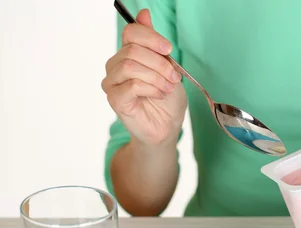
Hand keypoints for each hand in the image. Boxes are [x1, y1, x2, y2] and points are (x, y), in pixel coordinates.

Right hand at [102, 9, 186, 146]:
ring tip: (168, 88)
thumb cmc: (166, 99)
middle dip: (160, 63)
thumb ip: (154, 43)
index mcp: (128, 54)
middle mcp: (116, 66)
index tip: (169, 50)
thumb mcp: (167, 67)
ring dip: (156, 76)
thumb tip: (144, 13)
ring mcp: (112, 83)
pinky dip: (151, 88)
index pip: (131, 32)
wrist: (167, 127)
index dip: (151, 38)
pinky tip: (159, 95)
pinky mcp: (115, 99)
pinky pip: (131, 85)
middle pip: (132, 49)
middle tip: (174, 77)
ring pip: (130, 66)